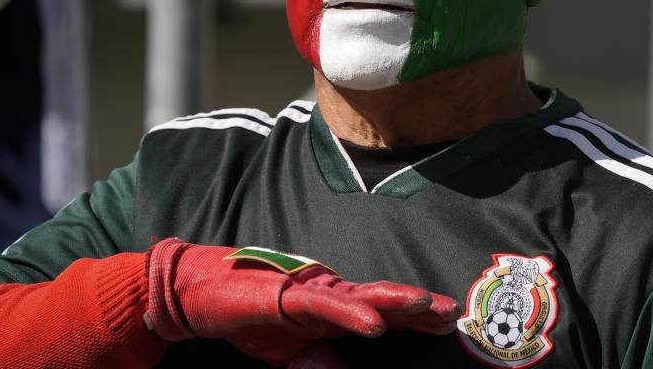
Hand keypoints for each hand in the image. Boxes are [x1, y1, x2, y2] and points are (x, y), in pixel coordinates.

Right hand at [145, 238, 458, 365]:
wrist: (202, 294)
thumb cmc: (248, 318)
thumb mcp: (290, 353)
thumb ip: (319, 363)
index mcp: (333, 308)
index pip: (382, 311)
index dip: (414, 317)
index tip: (446, 321)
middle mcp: (329, 294)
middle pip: (381, 299)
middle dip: (417, 306)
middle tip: (451, 311)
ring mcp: (310, 292)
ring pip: (361, 295)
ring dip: (394, 301)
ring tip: (425, 305)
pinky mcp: (288, 296)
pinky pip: (324, 306)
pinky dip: (350, 313)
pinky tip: (373, 324)